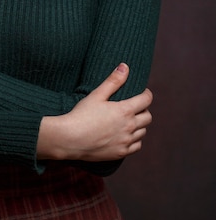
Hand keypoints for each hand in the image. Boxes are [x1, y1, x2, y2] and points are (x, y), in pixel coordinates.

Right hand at [37, 63, 152, 160]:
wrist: (70, 139)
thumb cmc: (82, 114)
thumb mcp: (97, 94)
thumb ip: (113, 81)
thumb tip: (125, 66)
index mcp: (125, 110)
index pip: (146, 100)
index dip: (146, 94)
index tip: (143, 92)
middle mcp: (129, 127)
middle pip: (148, 117)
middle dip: (144, 109)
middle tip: (135, 106)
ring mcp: (126, 141)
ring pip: (143, 132)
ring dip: (140, 125)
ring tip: (129, 120)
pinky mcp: (120, 153)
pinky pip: (137, 146)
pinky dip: (135, 139)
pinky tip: (126, 135)